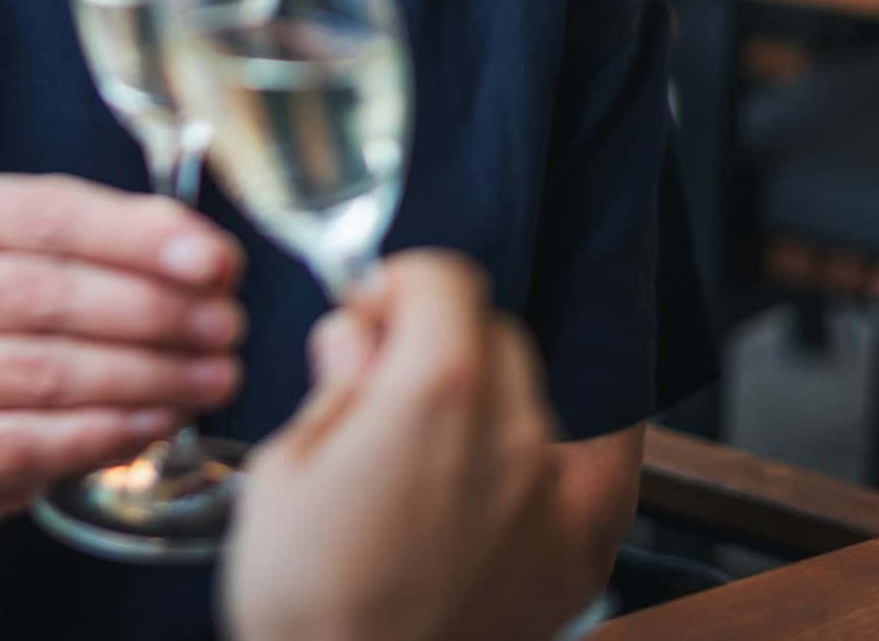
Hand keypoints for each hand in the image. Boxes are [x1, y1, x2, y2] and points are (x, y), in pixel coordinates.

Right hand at [0, 171, 242, 511]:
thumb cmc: (20, 320)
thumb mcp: (64, 257)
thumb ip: (133, 245)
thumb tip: (214, 261)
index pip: (51, 216)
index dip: (138, 239)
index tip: (214, 263)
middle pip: (50, 295)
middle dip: (156, 312)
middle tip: (227, 327)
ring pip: (47, 372)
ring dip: (147, 377)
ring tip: (214, 378)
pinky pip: (31, 441)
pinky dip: (106, 434)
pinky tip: (160, 422)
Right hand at [226, 253, 563, 640]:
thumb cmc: (306, 602)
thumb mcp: (281, 469)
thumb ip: (335, 384)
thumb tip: (360, 338)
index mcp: (432, 390)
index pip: (443, 276)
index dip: (393, 287)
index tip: (371, 318)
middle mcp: (512, 429)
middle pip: (493, 331)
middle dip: (440, 344)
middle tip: (390, 392)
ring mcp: (557, 490)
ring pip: (533, 396)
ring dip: (489, 404)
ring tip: (435, 467)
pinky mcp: (584, 546)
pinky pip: (596, 460)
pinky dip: (557, 452)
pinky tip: (514, 474)